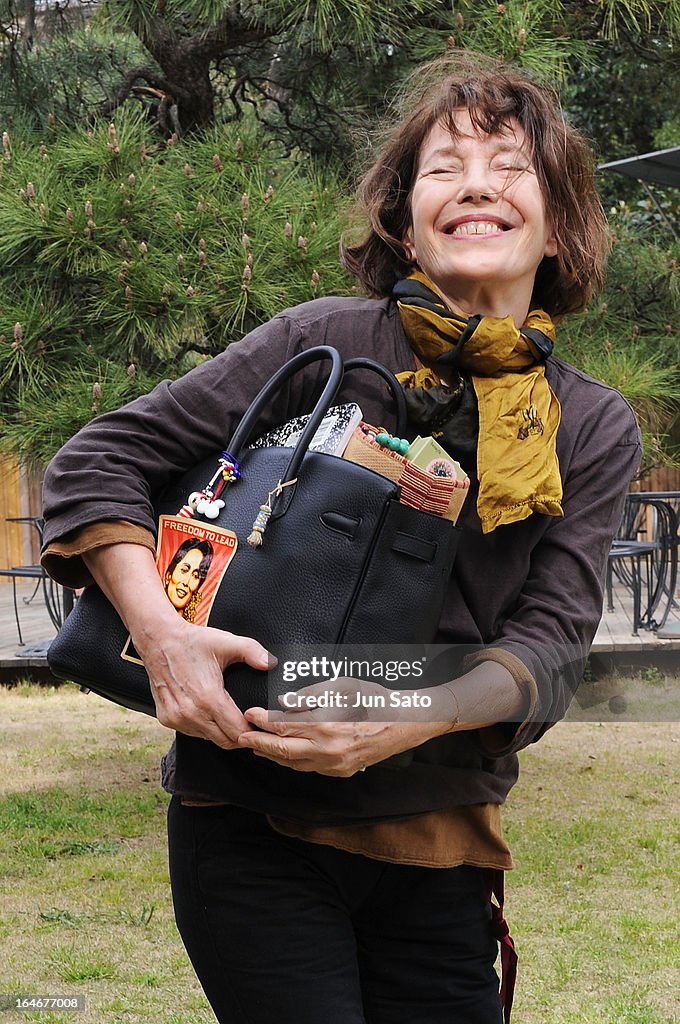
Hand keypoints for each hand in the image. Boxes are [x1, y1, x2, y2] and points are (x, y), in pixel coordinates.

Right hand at [134, 616, 272, 748]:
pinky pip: (192, 733)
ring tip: (229, 717)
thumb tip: (271, 663)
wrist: (158, 640)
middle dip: (240, 736)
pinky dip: (204, 728)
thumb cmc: (191, 643)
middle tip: (249, 723)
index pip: (237, 732)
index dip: (252, 731)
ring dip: (221, 732)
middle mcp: (190, 713)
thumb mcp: (225, 642)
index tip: (259, 724)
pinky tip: (209, 713)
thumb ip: (252, 651)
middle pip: (225, 741)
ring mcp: (176, 718)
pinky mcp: (166, 719)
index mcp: (208, 697)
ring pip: (208, 739)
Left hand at [237, 677, 458, 775]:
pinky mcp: (341, 771)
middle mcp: (327, 749)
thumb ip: (310, 696)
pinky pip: (309, 768)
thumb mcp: (341, 686)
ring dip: (273, 754)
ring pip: (294, 763)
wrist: (403, 722)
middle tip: (241, 736)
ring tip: (257, 746)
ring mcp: (334, 764)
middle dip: (258, 743)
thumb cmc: (374, 698)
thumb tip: (283, 703)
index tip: (249, 714)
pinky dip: (293, 761)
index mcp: (325, 725)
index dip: (262, 721)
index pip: (283, 725)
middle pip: (282, 750)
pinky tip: (285, 754)